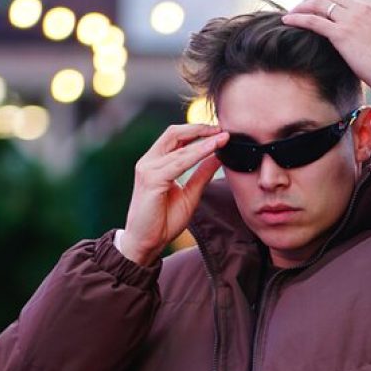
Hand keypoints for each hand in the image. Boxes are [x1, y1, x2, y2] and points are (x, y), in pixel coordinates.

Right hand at [120, 124, 228, 265]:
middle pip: (174, 133)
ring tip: (223, 138)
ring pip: (179, 147)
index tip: (220, 131)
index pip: (176, 137)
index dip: (198, 131)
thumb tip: (218, 157)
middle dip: (199, 128)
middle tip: (222, 129)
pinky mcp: (151, 180)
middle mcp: (149, 162)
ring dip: (203, 141)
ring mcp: (148, 169)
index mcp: (156, 163)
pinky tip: (212, 151)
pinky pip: (178, 163)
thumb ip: (201, 174)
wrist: (147, 243)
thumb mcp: (190, 194)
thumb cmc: (163, 220)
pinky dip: (197, 154)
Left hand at [282, 0, 370, 86]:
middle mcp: (363, 7)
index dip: (330, 2)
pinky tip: (286, 20)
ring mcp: (352, 19)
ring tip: (291, 14)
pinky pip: (313, 20)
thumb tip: (365, 46)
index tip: (320, 10)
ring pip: (319, 3)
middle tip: (301, 8)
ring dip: (302, 6)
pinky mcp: (341, 34)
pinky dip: (298, 18)